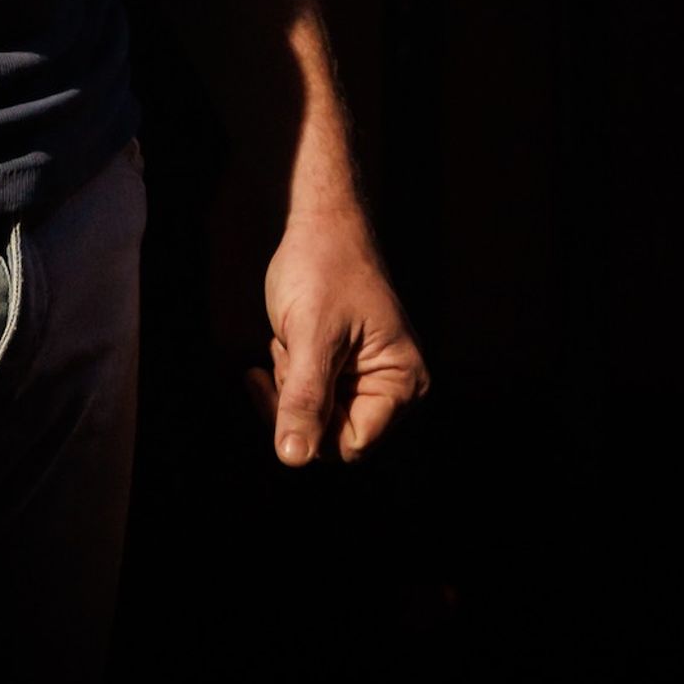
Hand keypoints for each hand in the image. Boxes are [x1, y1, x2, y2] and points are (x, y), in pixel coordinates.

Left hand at [248, 209, 426, 464]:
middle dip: (298, 398)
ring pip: (316, 417)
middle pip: (332, 435)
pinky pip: (310, 396)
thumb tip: (292, 458)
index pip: (352, 443)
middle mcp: (392, 389)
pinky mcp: (344, 370)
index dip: (311, 427)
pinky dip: (289, 375)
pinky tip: (282, 343)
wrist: (321, 224)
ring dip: (290, 383)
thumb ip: (304, 397)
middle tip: (287, 351)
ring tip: (289, 339)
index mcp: (401, 383)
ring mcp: (367, 380)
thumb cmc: (325, 268)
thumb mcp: (311, 335)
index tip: (282, 382)